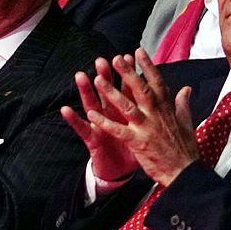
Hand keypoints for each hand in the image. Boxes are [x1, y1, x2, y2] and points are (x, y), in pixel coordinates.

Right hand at [60, 58, 140, 181]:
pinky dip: (73, 119)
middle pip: (108, 93)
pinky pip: (82, 128)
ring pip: (92, 105)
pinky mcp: (92, 140)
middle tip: (102, 60)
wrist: (121, 172)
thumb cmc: (132, 148)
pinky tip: (65, 109)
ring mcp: (100, 126)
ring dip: (85, 91)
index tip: (128, 56)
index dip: (127, 74)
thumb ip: (152, 109)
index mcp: (125, 112)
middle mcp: (111, 115)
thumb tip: (165, 93)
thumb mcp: (144, 128)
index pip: (127, 89)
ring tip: (80, 76)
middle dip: (105, 76)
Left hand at [69, 51, 198, 186]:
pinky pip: (118, 130)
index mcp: (167, 110)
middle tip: (115, 58)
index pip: (157, 83)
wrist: (185, 173)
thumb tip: (186, 88)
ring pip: (127, 106)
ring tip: (97, 79)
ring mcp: (147, 128)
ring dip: (111, 93)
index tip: (138, 51)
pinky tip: (90, 114)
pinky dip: (104, 122)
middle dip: (128, 73)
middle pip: (141, 90)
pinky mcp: (138, 143)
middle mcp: (157, 115)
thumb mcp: (186, 123)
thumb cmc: (185, 149)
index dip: (148, 66)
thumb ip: (182, 104)